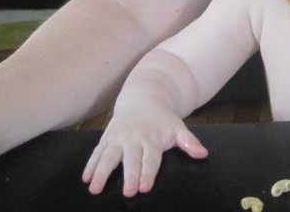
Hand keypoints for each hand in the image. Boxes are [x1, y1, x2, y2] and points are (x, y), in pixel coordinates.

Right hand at [82, 109, 207, 196]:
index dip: (148, 173)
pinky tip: (86, 178)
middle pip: (131, 160)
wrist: (143, 97)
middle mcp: (134, 139)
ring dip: (101, 173)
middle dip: (129, 176)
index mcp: (152, 139)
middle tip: (127, 192)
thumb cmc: (162, 119)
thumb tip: (203, 153)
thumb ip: (189, 141)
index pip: (151, 159)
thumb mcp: (178, 127)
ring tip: (95, 188)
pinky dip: (91, 165)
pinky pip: (97, 152)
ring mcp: (118, 139)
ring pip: (109, 157)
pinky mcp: (107, 138)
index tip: (145, 187)